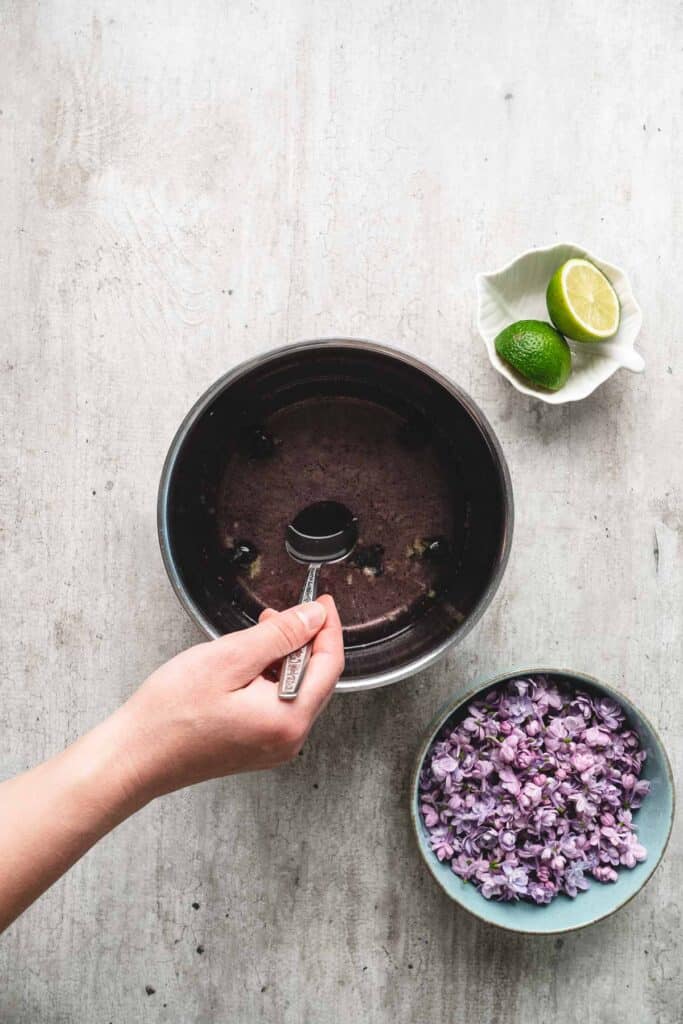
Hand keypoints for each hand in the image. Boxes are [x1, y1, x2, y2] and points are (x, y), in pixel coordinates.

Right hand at [115, 595, 343, 799]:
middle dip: (306, 641)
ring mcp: (273, 747)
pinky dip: (271, 678)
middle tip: (285, 613)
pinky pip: (278, 705)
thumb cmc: (170, 715)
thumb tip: (313, 618)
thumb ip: (279, 635)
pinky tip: (248, 664)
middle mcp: (288, 739)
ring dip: (285, 658)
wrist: (134, 758)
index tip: (322, 601)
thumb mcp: (229, 659)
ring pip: (298, 691)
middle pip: (318, 679)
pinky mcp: (256, 748)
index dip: (327, 627)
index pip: (330, 664)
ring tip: (260, 635)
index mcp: (287, 719)